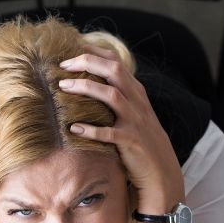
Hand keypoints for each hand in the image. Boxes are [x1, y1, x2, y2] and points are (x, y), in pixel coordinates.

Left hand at [58, 50, 184, 211]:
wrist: (161, 170)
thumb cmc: (141, 141)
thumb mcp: (134, 113)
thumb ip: (119, 96)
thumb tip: (92, 82)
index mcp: (136, 92)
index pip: (116, 62)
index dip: (93, 53)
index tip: (71, 52)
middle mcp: (137, 102)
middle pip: (114, 71)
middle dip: (87, 63)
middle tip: (62, 65)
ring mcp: (135, 121)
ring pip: (111, 96)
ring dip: (85, 88)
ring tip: (62, 87)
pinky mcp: (130, 142)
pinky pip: (108, 133)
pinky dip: (90, 130)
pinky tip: (73, 128)